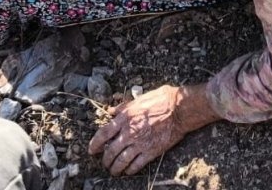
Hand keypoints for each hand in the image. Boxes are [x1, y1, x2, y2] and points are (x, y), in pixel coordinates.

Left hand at [89, 85, 219, 175]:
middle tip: (104, 163)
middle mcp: (129, 132)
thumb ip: (123, 107)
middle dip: (105, 160)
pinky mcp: (151, 151)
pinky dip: (130, 170)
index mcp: (124, 118)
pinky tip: (128, 171)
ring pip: (121, 161)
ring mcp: (140, 143)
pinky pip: (136, 165)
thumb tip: (111, 111)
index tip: (92, 150)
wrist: (179, 109)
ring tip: (114, 171)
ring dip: (115, 168)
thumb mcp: (138, 99)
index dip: (95, 143)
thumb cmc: (160, 100)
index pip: (103, 134)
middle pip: (110, 151)